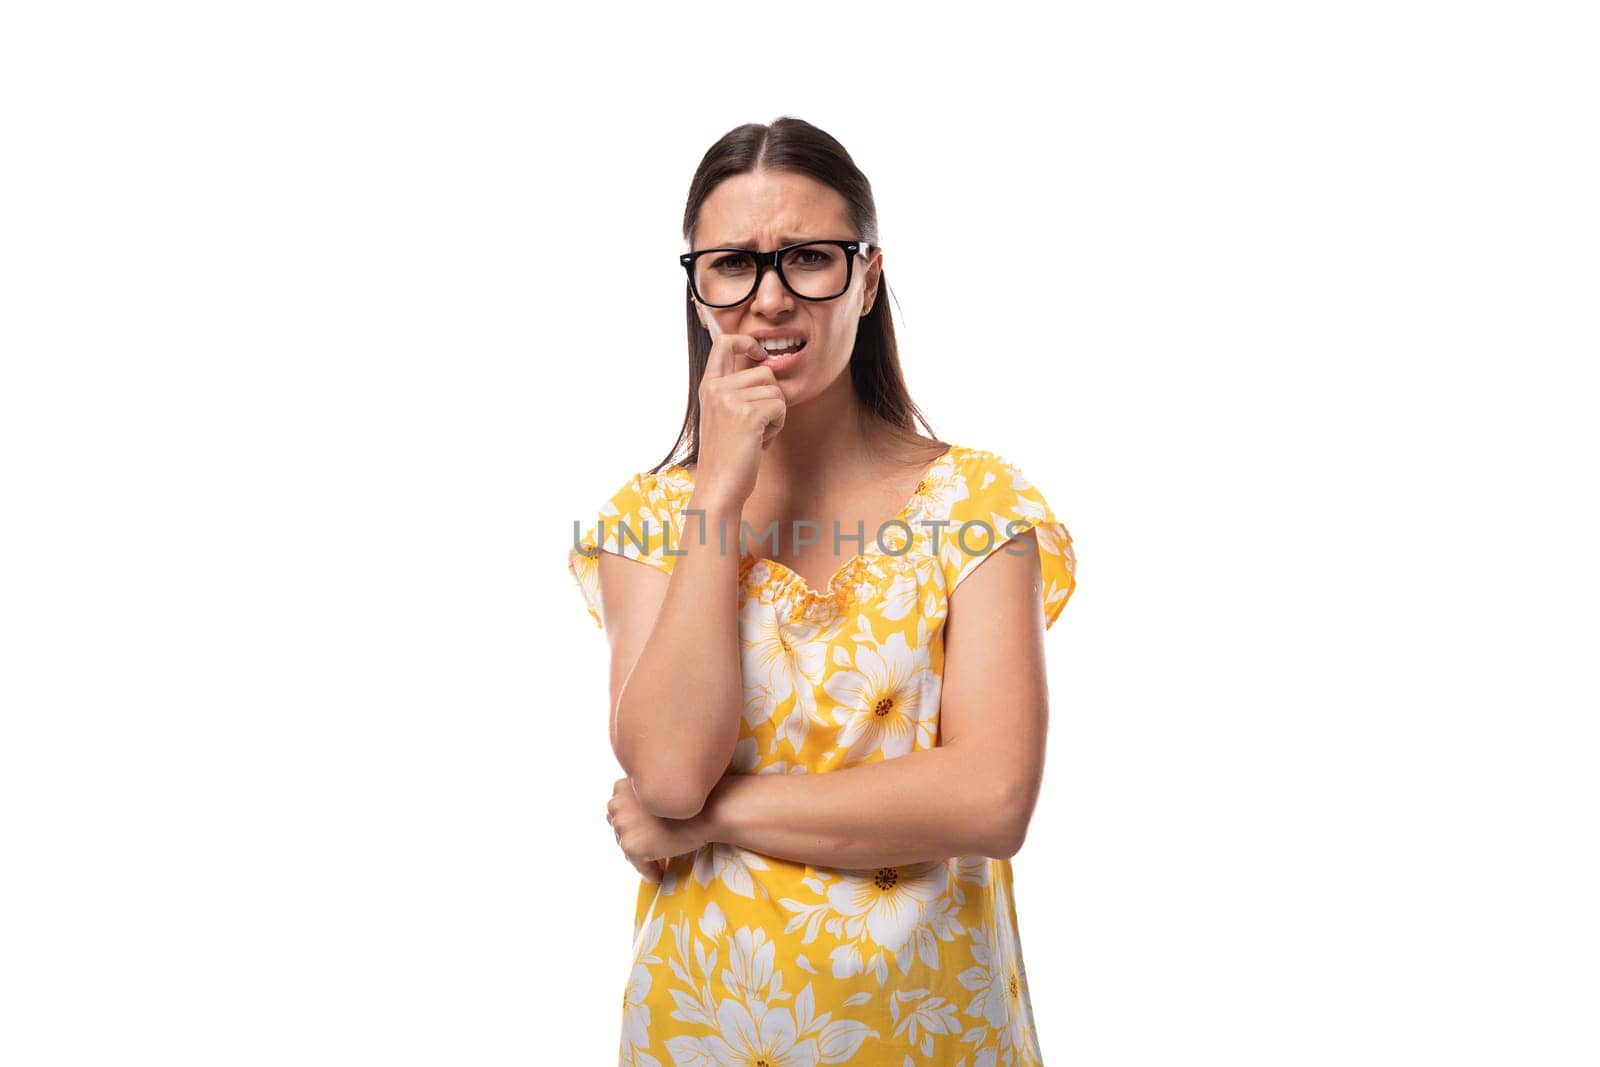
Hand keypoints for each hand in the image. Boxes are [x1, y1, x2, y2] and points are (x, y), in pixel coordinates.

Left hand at [607, 776, 711, 883]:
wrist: (710, 809)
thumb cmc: (694, 796)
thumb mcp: (662, 788)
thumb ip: (645, 797)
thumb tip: (641, 820)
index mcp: (622, 786)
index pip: (619, 809)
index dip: (633, 820)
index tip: (645, 829)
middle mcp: (616, 804)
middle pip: (620, 828)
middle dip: (634, 835)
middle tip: (652, 845)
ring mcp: (622, 826)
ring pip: (627, 847)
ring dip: (641, 853)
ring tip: (657, 860)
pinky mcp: (631, 847)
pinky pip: (638, 866)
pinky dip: (649, 871)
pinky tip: (660, 874)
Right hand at [694, 323, 786, 506]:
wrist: (718, 486)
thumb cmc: (726, 456)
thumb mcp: (723, 416)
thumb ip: (736, 391)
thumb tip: (767, 366)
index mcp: (708, 386)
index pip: (724, 343)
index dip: (747, 341)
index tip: (760, 353)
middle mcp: (716, 388)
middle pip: (765, 371)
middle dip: (771, 398)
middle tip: (756, 425)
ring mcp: (730, 399)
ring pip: (776, 390)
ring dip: (775, 414)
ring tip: (756, 435)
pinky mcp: (747, 414)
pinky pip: (780, 407)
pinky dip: (778, 426)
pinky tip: (760, 442)